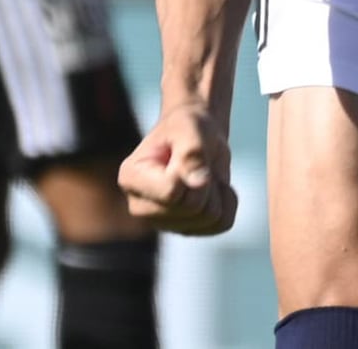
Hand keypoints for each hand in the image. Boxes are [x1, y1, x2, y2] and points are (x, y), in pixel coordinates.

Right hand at [118, 100, 237, 234]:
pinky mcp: (188, 230)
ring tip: (203, 172)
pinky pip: (223, 223)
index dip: (189, 172)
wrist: (197, 137)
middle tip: (196, 161)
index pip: (171, 192)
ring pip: (210, 217)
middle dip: (205, 181)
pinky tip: (213, 186)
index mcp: (130, 179)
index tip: (183, 152)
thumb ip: (191, 151)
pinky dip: (227, 201)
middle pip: (192, 207)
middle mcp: (142, 208)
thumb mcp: (189, 128)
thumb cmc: (186, 128)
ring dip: (217, 189)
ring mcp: (164, 224)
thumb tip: (199, 183)